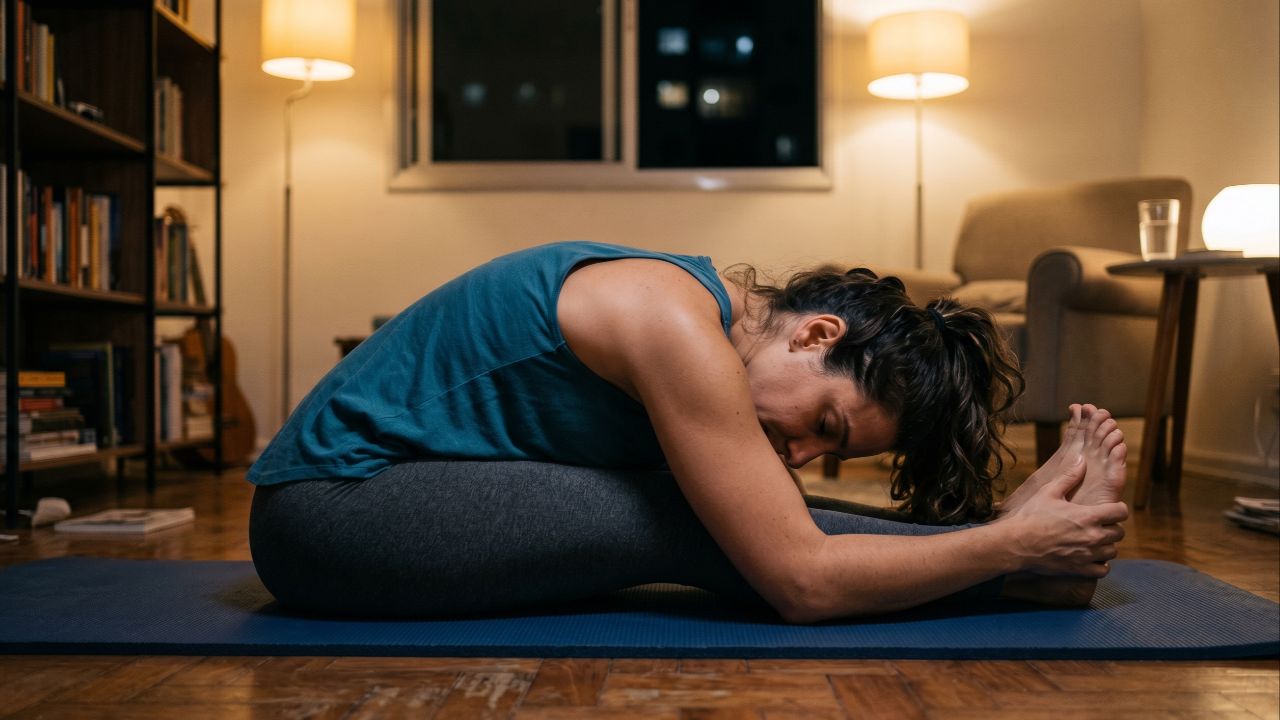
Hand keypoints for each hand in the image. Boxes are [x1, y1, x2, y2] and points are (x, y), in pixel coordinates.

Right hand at [997, 457, 1128, 577]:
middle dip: (1111, 526)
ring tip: (1093, 540)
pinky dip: (1100, 564)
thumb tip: (1082, 459)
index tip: (1109, 509)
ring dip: (1106, 545)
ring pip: (1113, 550)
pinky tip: (1090, 556)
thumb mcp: (1049, 492)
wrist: (1016, 544)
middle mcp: (1092, 536)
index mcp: (1088, 516)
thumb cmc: (1030, 516)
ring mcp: (1088, 555)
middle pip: (1119, 532)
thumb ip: (1069, 476)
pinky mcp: (1080, 569)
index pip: (1121, 511)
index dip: (1117, 509)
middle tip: (1098, 524)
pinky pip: (1103, 569)